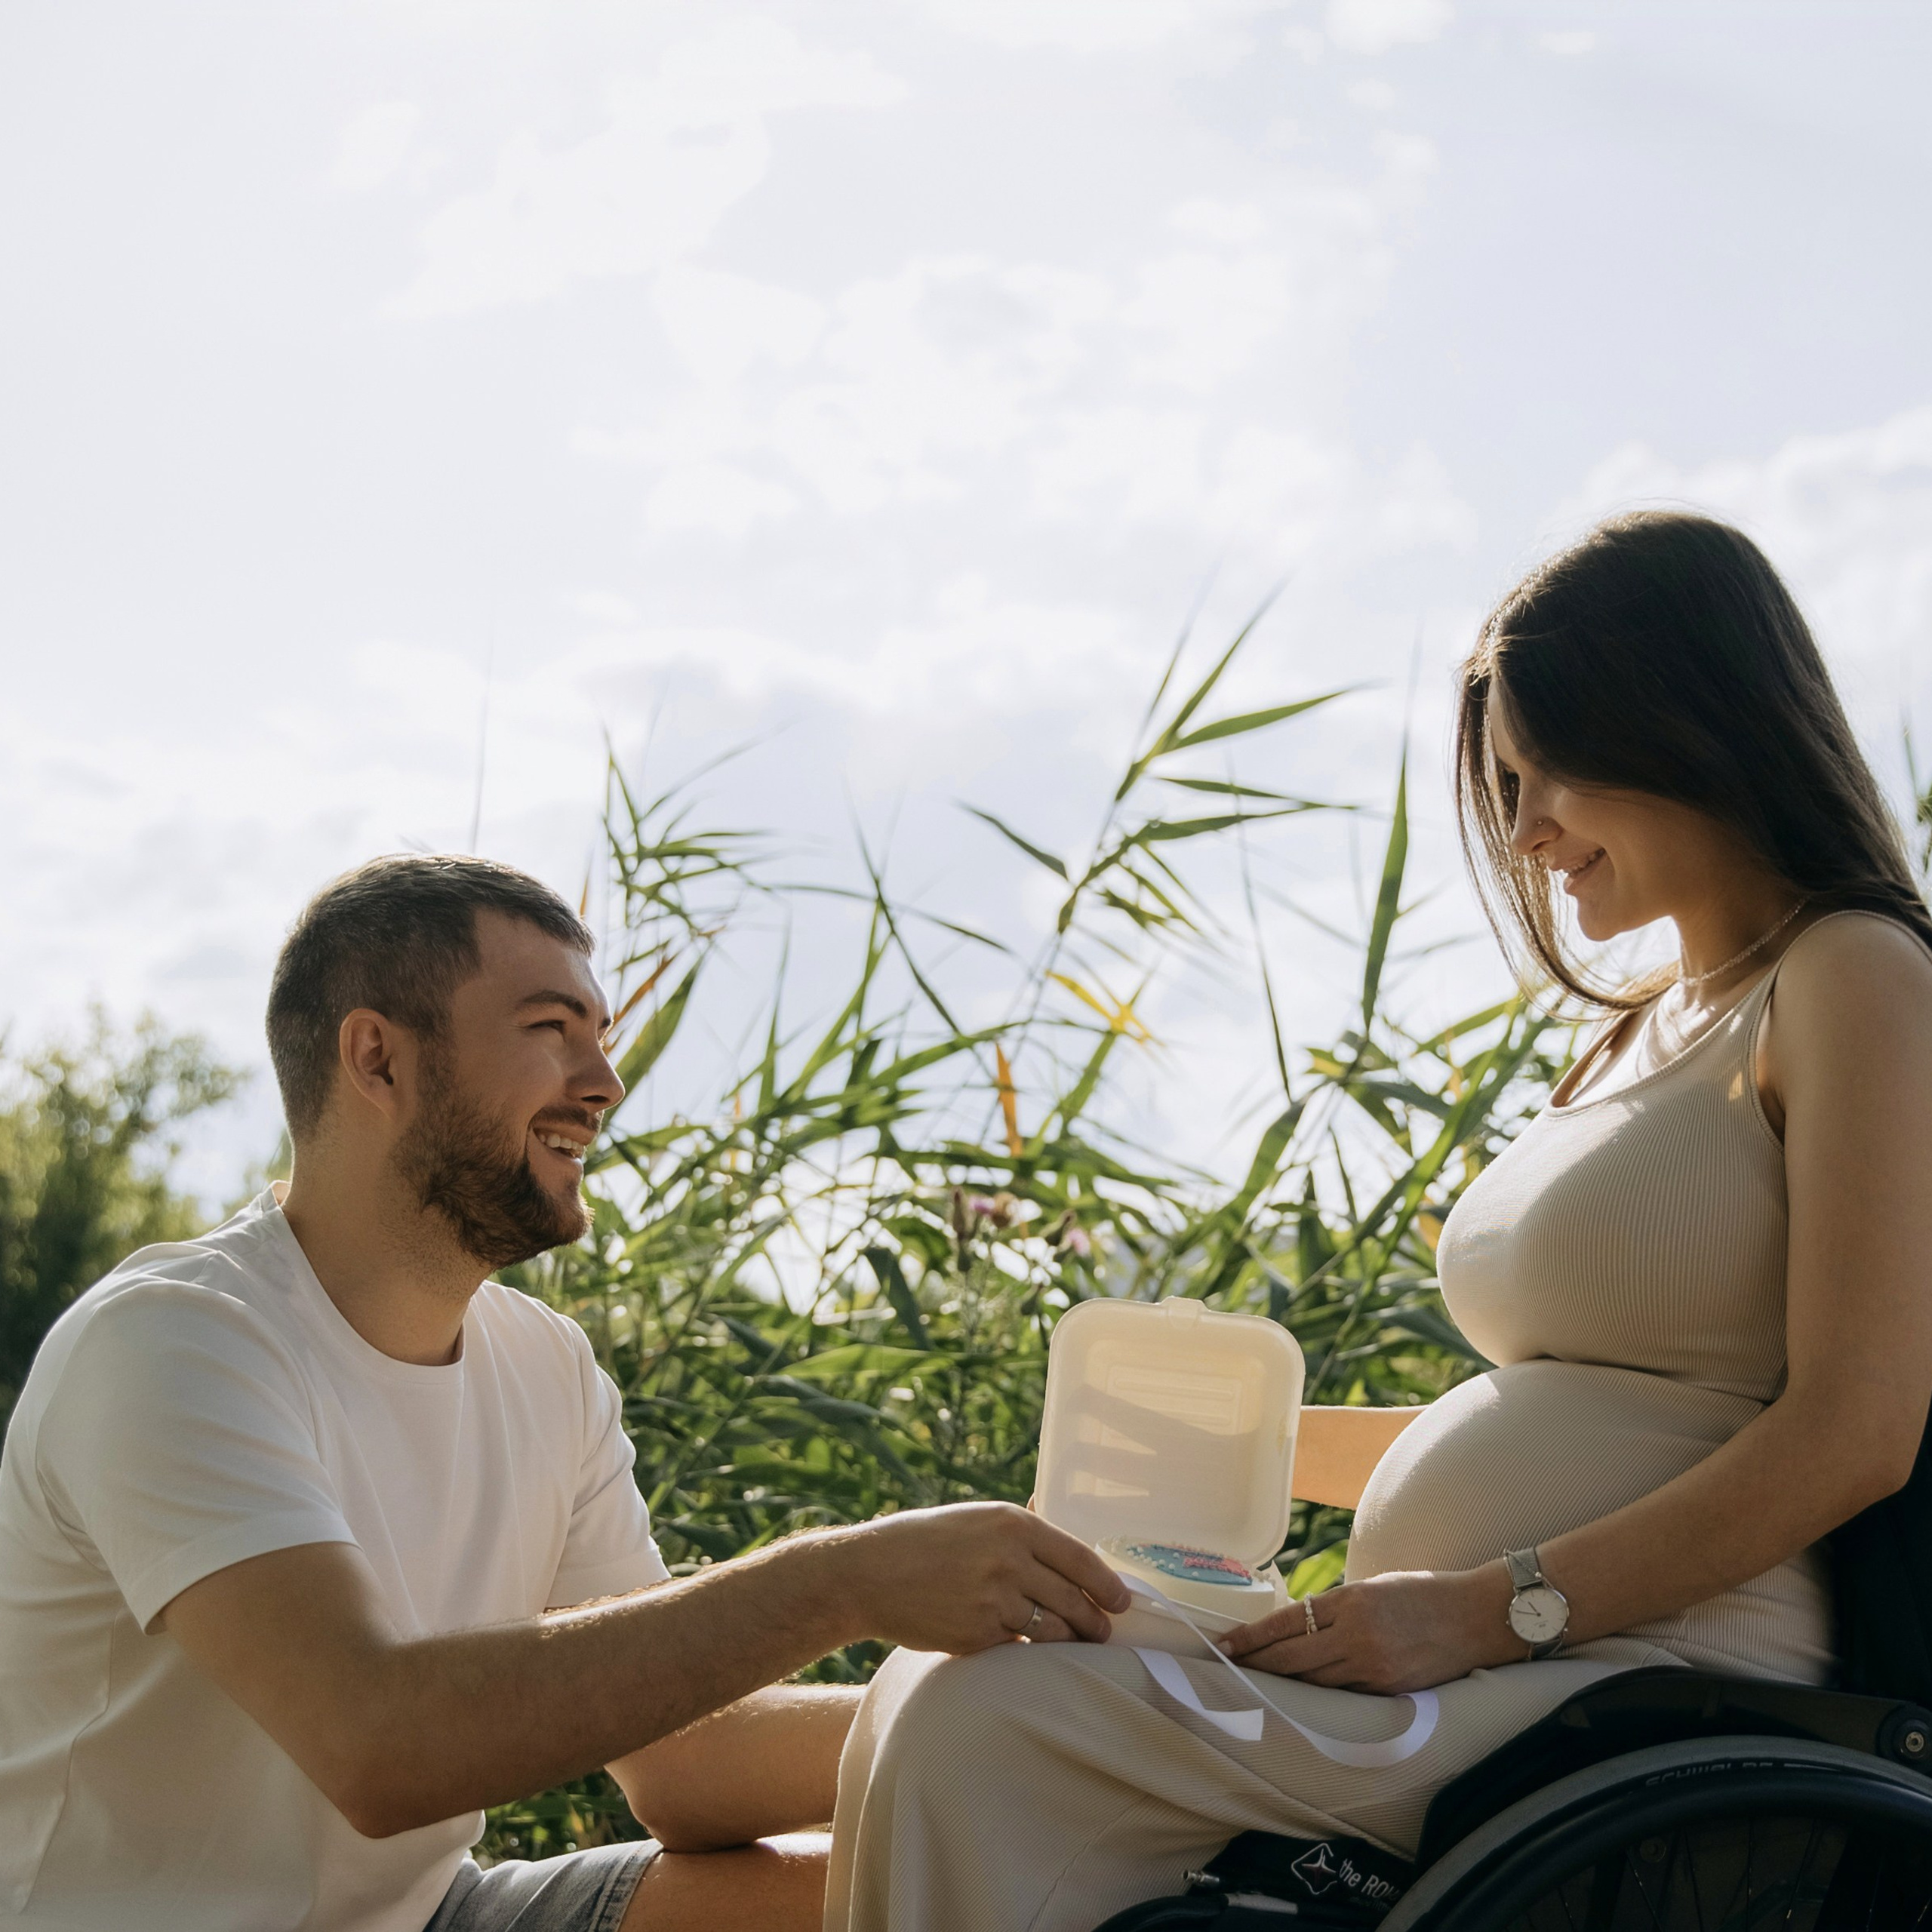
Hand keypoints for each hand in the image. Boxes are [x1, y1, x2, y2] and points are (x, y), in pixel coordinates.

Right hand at [832, 1502, 1130, 1653]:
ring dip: (1070, 1642)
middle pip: (1073, 1599)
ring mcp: (994, 1599)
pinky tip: (1033, 1655)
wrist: (870, 1572)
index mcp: (1012, 1524)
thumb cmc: (923, 1541)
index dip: (1107, 1584)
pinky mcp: (977, 1635)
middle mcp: (1009, 1559)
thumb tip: (1054, 1518)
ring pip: (1053, 1630)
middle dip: (1095, 1621)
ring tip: (1076, 1647)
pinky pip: (1018, 1647)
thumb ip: (1018, 1528)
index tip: (1122, 1600)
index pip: (1080, 1558)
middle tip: (1103, 1632)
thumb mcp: (975, 1519)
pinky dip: (1029, 1652)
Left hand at [1218, 1564, 1518, 1694]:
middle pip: (1293, 1658)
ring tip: (1257, 1683)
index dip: (1252, 1637)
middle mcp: (1359, 1635)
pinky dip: (1321, 1695)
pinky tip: (1302, 1695)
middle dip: (1257, 1664)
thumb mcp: (1375, 1587)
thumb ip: (1339, 1607)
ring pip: (1315, 1683)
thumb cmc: (1425, 1593)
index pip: (1287, 1622)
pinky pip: (1345, 1696)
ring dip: (1285, 1684)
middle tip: (1228, 1668)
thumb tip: (1300, 1626)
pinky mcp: (1391, 1690)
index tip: (1225, 1645)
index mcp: (1352, 1601)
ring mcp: (1375, 1667)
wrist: (1479, 1616)